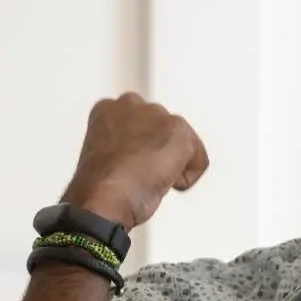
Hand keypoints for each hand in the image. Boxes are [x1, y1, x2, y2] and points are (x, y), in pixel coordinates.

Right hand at [62, 92, 208, 230]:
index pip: (143, 127)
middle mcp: (132, 104)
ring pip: (182, 144)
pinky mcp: (178, 130)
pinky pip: (199, 161)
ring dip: (173, 165)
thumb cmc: (101, 187)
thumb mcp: (107, 158)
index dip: (142, 154)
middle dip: (160, 155)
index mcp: (109, 110)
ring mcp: (156, 115)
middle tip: (142, 175)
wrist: (104, 196)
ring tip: (149, 179)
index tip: (132, 167)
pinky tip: (164, 183)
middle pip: (165, 132)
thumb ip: (125, 147)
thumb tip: (138, 158)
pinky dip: (187, 178)